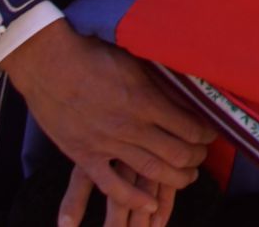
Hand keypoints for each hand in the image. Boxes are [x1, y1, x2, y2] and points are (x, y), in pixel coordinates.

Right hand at [1, 21, 214, 216]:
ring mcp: (107, 145)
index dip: (206, 134)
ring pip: (152, 172)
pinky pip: (112, 187)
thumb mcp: (135, 60)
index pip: (189, 127)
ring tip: (187, 176)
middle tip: (202, 156)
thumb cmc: (92, 54)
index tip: (211, 134)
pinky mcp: (85, 157)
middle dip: (197, 158)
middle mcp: (131, 126)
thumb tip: (187, 91)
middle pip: (177, 153)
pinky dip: (134, 199)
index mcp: (146, 100)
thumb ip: (159, 82)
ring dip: (177, 178)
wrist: (47, 63)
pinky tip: (150, 204)